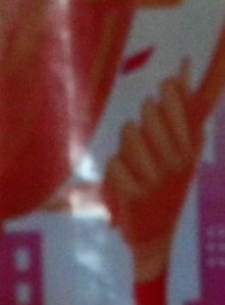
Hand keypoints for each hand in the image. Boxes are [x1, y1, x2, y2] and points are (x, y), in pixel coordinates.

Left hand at [105, 69, 207, 282]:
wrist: (155, 236)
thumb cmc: (167, 188)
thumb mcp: (183, 153)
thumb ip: (185, 114)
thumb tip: (183, 68)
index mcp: (191, 150)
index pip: (179, 105)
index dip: (168, 93)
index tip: (163, 88)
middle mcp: (177, 162)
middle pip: (147, 115)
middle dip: (140, 123)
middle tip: (146, 147)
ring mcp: (156, 178)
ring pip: (129, 134)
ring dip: (125, 147)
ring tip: (135, 166)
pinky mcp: (135, 194)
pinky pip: (114, 162)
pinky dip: (115, 170)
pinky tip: (125, 184)